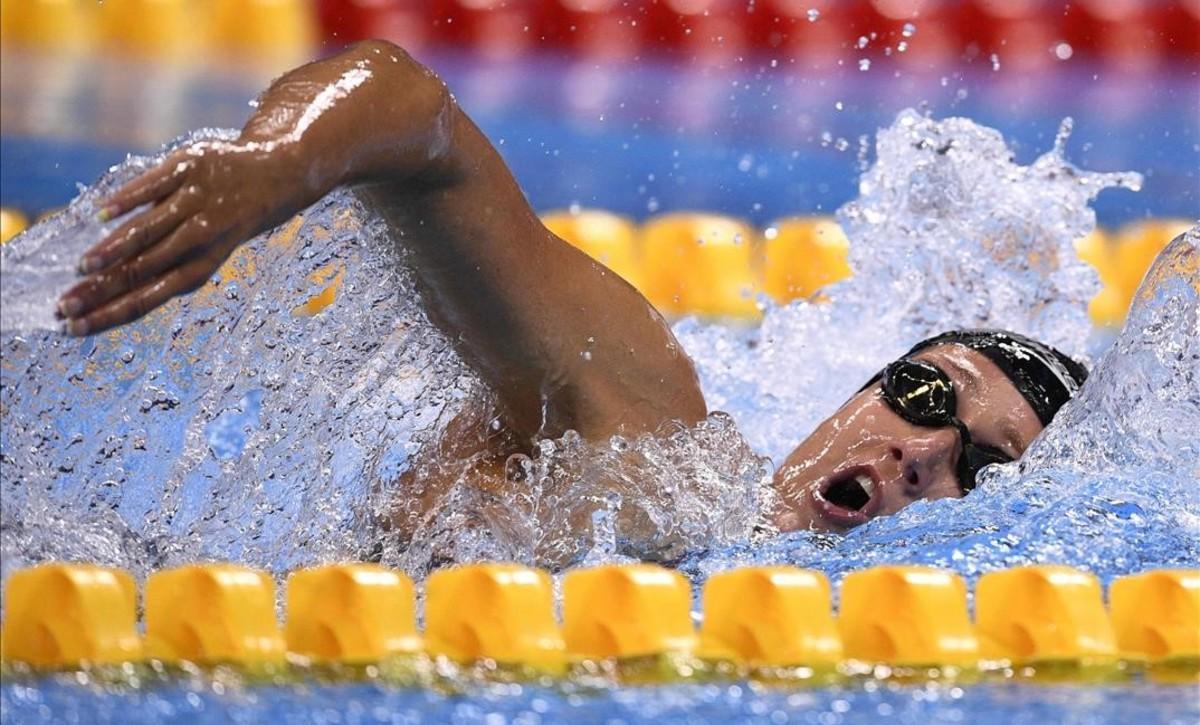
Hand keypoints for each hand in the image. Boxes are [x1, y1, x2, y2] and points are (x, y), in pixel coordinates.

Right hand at [57, 140, 305, 335]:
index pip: (147, 299)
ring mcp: (196, 202)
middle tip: (62, 306)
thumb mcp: (203, 250)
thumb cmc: (227, 220)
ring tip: (83, 267)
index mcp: (199, 266)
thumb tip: (102, 285)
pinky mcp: (190, 168)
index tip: (73, 329)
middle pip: (141, 271)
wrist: (278, 175)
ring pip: (150, 231)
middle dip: (100, 291)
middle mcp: (200, 237)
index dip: (110, 315)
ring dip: (114, 250)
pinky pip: (156, 185)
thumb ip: (158, 264)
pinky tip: (102, 214)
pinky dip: (130, 199)